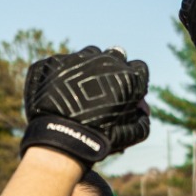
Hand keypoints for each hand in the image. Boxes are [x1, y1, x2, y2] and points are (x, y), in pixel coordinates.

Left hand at [21, 47, 151, 164]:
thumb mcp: (132, 134)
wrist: (61, 140)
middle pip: (114, 55)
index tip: (126, 89)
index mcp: (128, 75)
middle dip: (112, 68)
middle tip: (102, 86)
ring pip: (87, 55)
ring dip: (87, 67)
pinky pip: (60, 63)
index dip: (133, 79)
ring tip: (77, 88)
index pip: (138, 67)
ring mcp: (77, 58)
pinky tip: (55, 92)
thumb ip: (142, 118)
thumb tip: (142, 109)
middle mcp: (105, 60)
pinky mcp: (53, 62)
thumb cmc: (100, 140)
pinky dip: (59, 75)